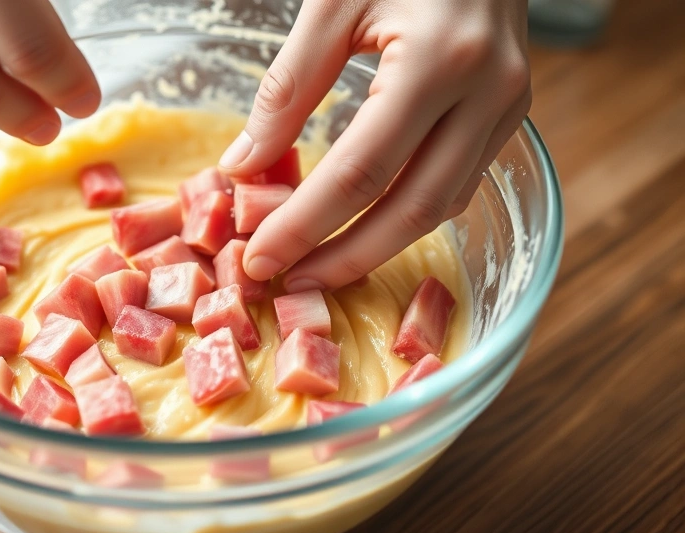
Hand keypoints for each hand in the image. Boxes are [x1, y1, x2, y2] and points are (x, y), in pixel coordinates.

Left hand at [220, 0, 530, 291]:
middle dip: (344, 256)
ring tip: (319, 266)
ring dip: (378, 245)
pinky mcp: (513, 111)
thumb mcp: (331, 3)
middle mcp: (488, 92)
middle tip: (288, 282)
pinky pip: (459, 182)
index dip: (305, 225)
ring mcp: (510, 105)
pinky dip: (409, 214)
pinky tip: (366, 226)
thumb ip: (287, 89)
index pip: (360, 172)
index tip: (259, 257)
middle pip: (411, 208)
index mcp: (437, 61)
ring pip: (442, 206)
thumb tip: (242, 166)